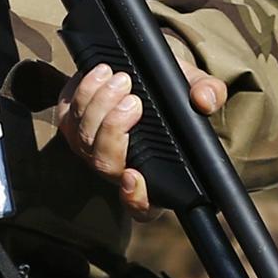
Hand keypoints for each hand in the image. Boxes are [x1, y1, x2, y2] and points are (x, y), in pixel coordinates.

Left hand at [62, 48, 229, 215]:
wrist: (138, 71)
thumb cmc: (171, 91)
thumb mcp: (194, 88)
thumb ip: (208, 93)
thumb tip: (205, 101)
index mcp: (153, 174)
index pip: (143, 206)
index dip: (136, 198)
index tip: (134, 176)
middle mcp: (117, 168)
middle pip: (106, 164)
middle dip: (115, 130)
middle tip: (133, 102)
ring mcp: (89, 148)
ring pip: (83, 138)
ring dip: (100, 105)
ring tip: (121, 80)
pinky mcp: (70, 124)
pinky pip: (70, 114)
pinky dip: (85, 92)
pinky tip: (101, 73)